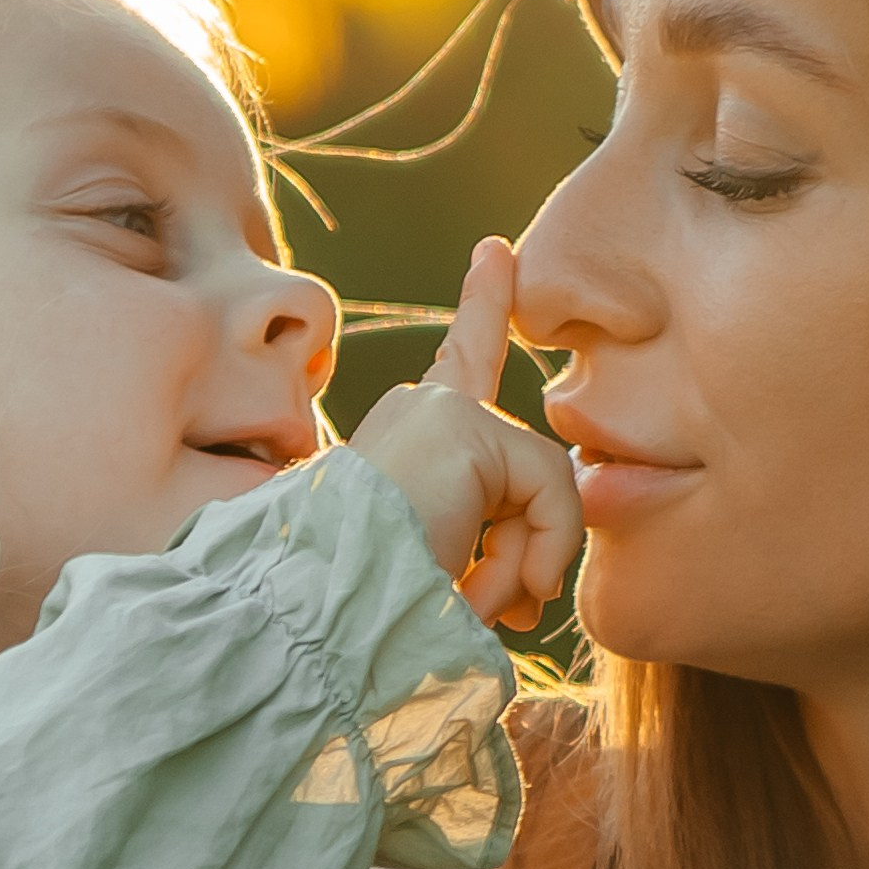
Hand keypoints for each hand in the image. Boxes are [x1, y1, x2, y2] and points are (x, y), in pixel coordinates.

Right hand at [349, 237, 581, 629]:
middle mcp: (420, 409)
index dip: (481, 307)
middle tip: (502, 613)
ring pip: (542, 490)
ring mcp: (441, 410)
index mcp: (406, 438)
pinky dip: (540, 551)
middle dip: (529, 553)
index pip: (458, 365)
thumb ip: (487, 554)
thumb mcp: (436, 576)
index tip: (497, 250)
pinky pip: (551, 490)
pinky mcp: (464, 426)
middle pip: (531, 473)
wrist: (317, 618)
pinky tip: (485, 587)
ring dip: (521, 566)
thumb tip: (544, 582)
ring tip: (468, 601)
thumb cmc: (367, 617)